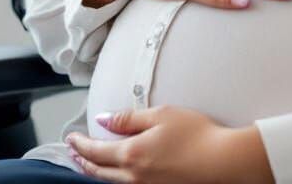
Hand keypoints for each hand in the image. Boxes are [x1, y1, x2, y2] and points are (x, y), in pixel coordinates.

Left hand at [66, 105, 268, 182]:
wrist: (221, 161)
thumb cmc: (195, 133)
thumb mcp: (161, 115)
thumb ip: (129, 118)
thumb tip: (103, 120)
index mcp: (131, 154)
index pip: (96, 150)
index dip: (80, 144)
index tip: (70, 137)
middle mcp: (133, 176)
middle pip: (98, 171)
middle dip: (82, 160)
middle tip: (72, 151)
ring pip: (110, 182)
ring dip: (94, 171)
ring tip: (87, 163)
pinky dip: (112, 179)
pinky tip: (114, 174)